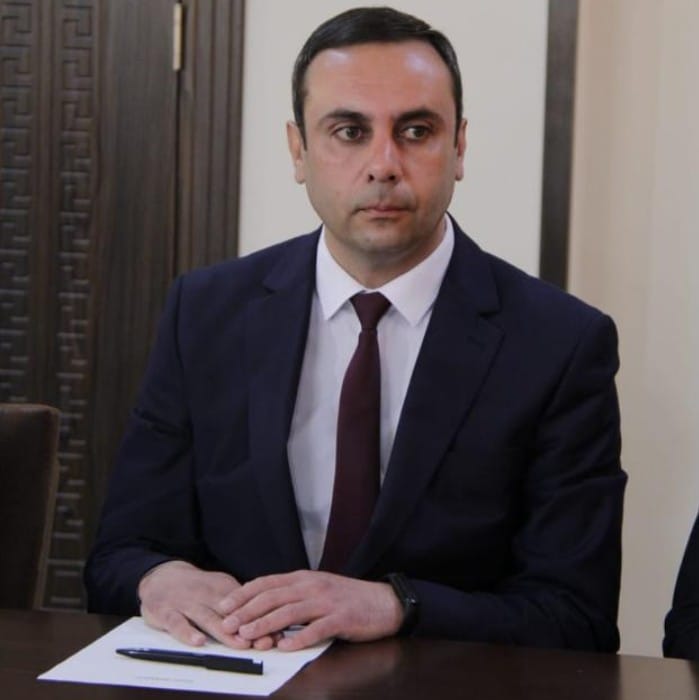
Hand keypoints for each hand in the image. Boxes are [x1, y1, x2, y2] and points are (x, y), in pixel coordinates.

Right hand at [138, 560, 259, 647]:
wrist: (162, 576)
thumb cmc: (197, 589)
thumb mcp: (220, 591)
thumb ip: (240, 608)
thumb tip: (268, 626)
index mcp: (222, 587)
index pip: (244, 604)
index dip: (260, 618)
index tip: (276, 633)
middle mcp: (206, 594)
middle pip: (229, 612)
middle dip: (247, 627)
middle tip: (262, 641)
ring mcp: (186, 603)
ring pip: (206, 618)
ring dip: (224, 631)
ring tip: (238, 643)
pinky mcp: (165, 612)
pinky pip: (177, 623)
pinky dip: (187, 633)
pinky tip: (198, 641)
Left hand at [218, 570, 403, 650]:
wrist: (383, 601)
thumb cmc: (347, 598)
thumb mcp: (316, 589)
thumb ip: (292, 595)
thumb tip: (261, 607)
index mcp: (304, 578)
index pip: (266, 583)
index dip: (243, 594)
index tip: (223, 606)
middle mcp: (312, 586)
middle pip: (273, 596)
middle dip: (247, 610)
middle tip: (227, 624)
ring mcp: (327, 601)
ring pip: (290, 611)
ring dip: (266, 623)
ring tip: (248, 634)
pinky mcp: (341, 618)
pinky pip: (317, 629)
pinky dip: (300, 638)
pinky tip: (286, 647)